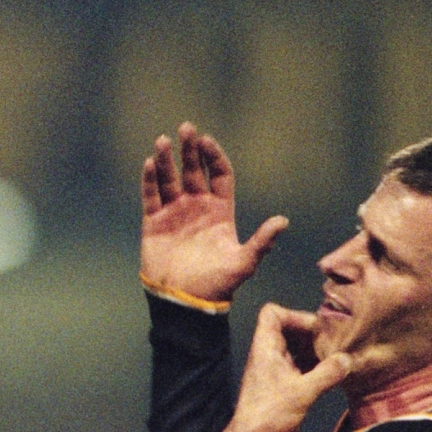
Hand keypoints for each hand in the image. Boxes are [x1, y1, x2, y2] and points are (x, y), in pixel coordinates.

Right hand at [141, 123, 287, 303]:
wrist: (185, 303)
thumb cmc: (217, 284)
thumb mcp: (244, 263)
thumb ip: (262, 241)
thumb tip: (283, 221)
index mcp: (220, 211)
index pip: (219, 174)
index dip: (214, 157)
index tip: (207, 141)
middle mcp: (197, 207)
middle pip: (193, 170)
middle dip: (190, 149)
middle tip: (186, 128)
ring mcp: (174, 214)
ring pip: (169, 179)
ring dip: (166, 160)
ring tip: (162, 141)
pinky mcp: (154, 224)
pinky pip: (151, 197)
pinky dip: (149, 181)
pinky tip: (149, 164)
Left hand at [217, 304, 351, 431]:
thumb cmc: (268, 417)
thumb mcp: (301, 392)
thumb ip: (326, 373)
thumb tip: (347, 359)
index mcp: (265, 350)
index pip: (272, 314)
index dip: (295, 316)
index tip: (316, 330)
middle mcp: (270, 358)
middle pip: (291, 330)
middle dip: (314, 333)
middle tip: (336, 343)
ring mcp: (278, 373)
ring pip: (300, 351)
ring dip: (319, 351)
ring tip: (341, 356)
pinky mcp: (287, 389)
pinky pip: (305, 369)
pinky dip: (320, 368)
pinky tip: (337, 374)